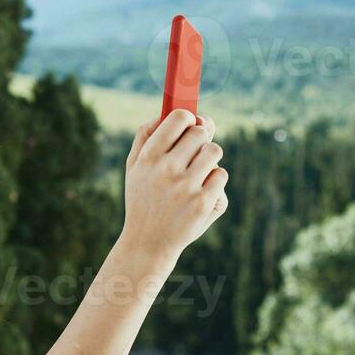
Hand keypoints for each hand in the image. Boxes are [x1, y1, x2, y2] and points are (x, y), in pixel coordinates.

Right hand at [120, 110, 226, 261]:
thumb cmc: (142, 198)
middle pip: (201, 132)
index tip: (190, 125)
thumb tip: (173, 112)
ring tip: (197, 173)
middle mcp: (168, 170)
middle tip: (193, 153)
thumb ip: (147, 134)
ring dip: (209, 159)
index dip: (189, 118)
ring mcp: (187, 187)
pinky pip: (221, 175)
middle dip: (200, 140)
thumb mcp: (133, 166)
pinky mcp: (204, 203)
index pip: (180, 118)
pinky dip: (214, 182)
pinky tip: (201, 192)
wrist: (148, 242)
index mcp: (149, 156)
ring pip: (214, 151)